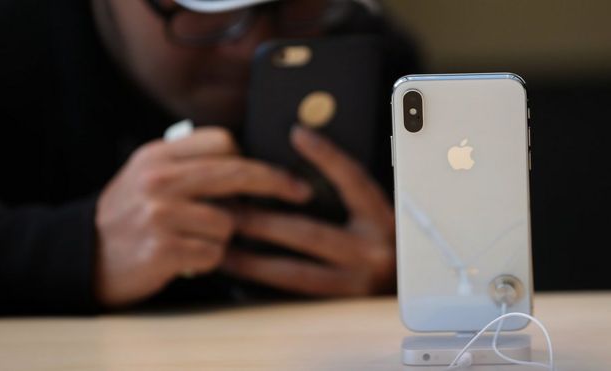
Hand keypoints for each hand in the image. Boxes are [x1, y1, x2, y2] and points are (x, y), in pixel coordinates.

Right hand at [95, 127, 311, 306]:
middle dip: (276, 182)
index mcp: (158, 155)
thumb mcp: (148, 176)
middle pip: (237, 173)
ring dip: (222, 236)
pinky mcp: (164, 249)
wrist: (85, 256)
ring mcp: (161, 214)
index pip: (222, 141)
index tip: (277, 170)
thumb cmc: (128, 216)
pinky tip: (184, 258)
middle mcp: (159, 179)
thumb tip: (248, 165)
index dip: (253, 156)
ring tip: (194, 239)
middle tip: (301, 192)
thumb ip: (190, 166)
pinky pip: (214, 253)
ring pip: (229, 222)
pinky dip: (207, 259)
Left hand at [222, 126, 395, 296]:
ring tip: (221, 247)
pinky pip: (293, 297)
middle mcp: (373, 253)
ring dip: (252, 260)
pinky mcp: (340, 308)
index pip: (355, 181)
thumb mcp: (376, 214)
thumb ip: (349, 191)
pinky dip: (263, 287)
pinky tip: (239, 278)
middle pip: (308, 232)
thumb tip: (305, 146)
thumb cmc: (384, 243)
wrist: (415, 291)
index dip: (328, 156)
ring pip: (293, 272)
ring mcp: (356, 285)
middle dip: (261, 220)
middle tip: (227, 209)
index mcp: (383, 221)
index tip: (298, 134)